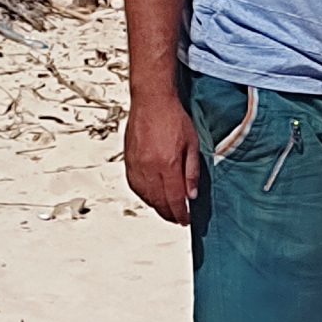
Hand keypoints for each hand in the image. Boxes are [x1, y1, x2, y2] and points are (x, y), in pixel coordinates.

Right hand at [125, 101, 203, 223]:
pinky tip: (151, 197)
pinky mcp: (129, 160)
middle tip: (177, 218)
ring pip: (145, 196)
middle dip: (169, 213)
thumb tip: (191, 195)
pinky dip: (144, 195)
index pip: (174, 199)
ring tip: (166, 210)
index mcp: (167, 164)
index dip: (180, 213)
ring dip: (156, 206)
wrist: (152, 101)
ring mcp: (136, 164)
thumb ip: (191, 172)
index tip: (185, 220)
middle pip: (158, 201)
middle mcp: (149, 167)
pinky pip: (134, 186)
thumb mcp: (192, 145)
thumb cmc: (173, 118)